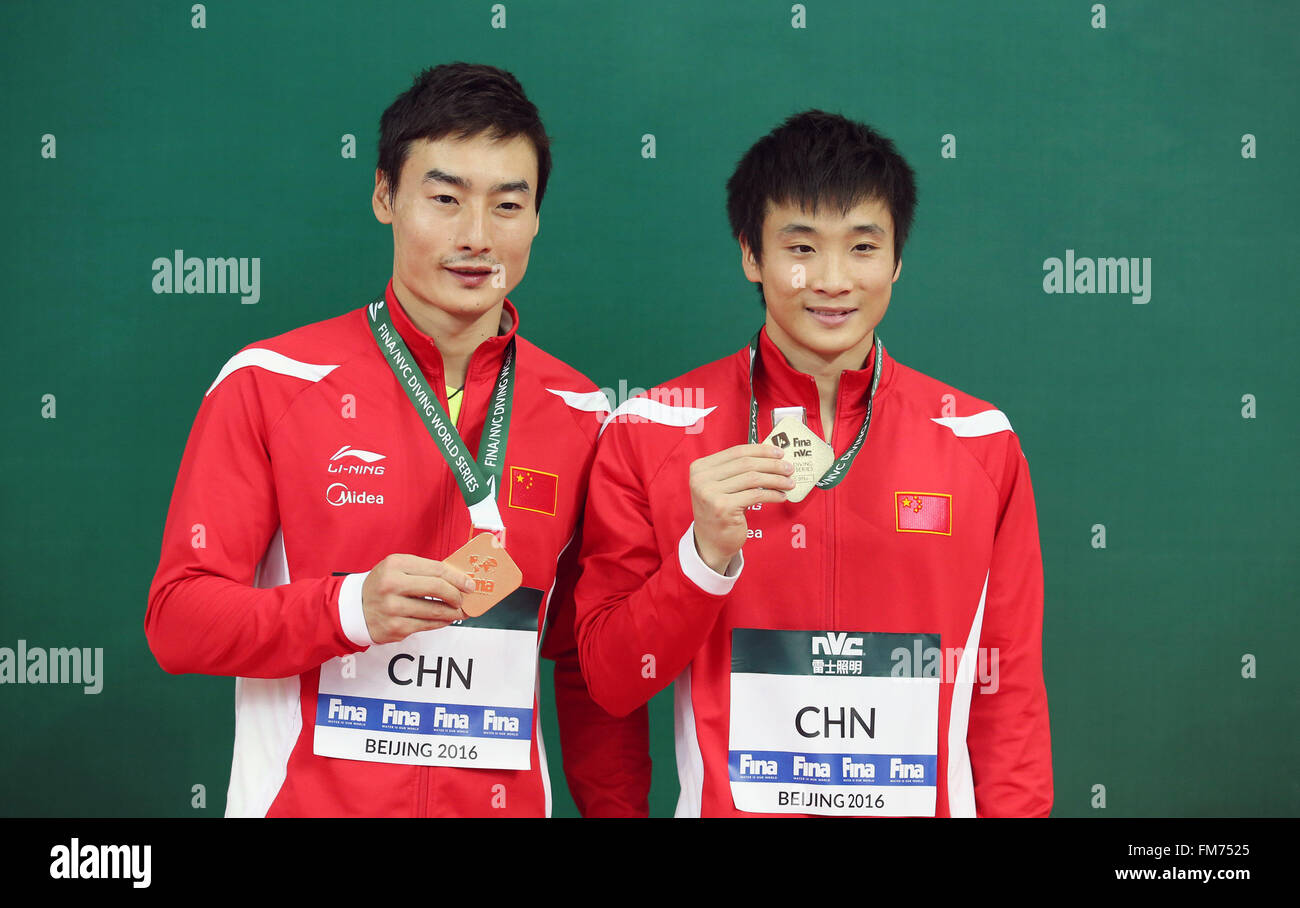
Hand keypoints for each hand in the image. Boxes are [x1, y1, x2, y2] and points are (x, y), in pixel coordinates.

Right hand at [361, 554, 476, 643]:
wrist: (354, 608)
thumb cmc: (382, 585)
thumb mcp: (397, 568)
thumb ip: (424, 571)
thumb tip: (458, 580)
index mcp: (395, 564)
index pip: (436, 569)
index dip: (457, 577)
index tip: (469, 584)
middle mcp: (392, 585)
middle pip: (438, 588)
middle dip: (457, 595)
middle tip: (465, 599)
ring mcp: (393, 608)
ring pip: (435, 610)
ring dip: (453, 612)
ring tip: (459, 611)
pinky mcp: (395, 628)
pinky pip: (427, 625)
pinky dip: (441, 622)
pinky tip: (445, 619)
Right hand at [689, 443, 793, 572]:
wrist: (710, 542)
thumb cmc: (720, 511)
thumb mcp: (721, 486)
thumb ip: (737, 470)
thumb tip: (770, 455)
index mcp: (700, 468)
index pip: (736, 451)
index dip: (761, 450)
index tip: (779, 453)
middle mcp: (701, 479)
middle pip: (746, 463)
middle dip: (772, 465)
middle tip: (789, 468)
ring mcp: (710, 493)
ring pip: (753, 478)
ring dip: (776, 479)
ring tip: (789, 483)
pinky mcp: (723, 508)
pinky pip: (755, 495)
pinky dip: (772, 494)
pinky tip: (781, 496)